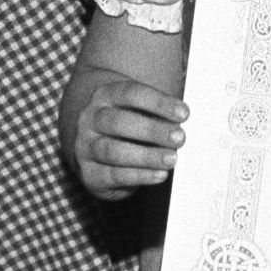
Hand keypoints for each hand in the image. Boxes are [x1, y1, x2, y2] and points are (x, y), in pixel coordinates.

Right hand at [72, 75, 185, 198]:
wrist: (91, 147)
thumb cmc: (127, 125)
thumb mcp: (139, 112)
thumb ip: (158, 117)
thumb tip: (182, 128)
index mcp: (105, 96)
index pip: (131, 93)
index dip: (159, 103)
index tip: (184, 113)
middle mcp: (90, 119)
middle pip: (119, 122)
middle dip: (152, 130)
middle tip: (179, 138)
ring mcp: (85, 147)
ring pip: (113, 150)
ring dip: (147, 156)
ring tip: (172, 159)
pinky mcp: (89, 174)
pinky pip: (114, 175)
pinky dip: (140, 176)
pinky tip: (159, 174)